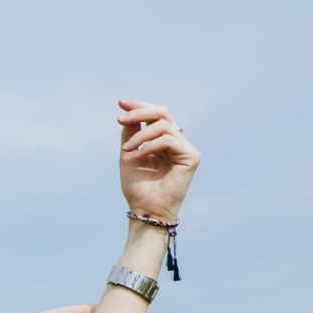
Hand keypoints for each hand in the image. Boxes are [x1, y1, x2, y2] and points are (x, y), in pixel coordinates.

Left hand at [117, 99, 199, 221]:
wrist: (145, 209)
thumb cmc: (137, 187)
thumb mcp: (128, 155)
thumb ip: (130, 134)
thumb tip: (128, 113)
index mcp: (163, 140)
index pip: (156, 115)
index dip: (140, 106)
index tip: (121, 103)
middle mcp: (177, 141)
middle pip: (163, 112)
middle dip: (140, 111)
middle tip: (121, 118)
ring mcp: (185, 148)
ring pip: (164, 125)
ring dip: (141, 134)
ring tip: (127, 149)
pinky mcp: (191, 156)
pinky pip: (169, 140)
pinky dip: (151, 145)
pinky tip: (140, 155)